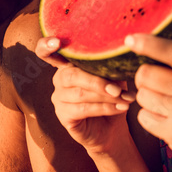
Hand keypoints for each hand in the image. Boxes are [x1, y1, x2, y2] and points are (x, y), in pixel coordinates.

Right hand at [35, 37, 131, 154]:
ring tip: (126, 99)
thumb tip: (120, 56)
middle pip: (71, 75)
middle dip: (97, 82)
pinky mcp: (63, 116)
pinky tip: (120, 108)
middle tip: (118, 89)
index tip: (56, 42)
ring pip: (80, 94)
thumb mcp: (114, 79)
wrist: (112, 129)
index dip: (46, 45)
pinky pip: (83, 109)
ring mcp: (59, 98)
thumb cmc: (112, 98)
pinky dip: (105, 108)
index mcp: (69, 65)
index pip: (47, 52)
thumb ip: (111, 67)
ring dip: (106, 97)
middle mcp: (59, 79)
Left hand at [127, 34, 171, 171]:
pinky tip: (166, 120)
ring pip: (142, 96)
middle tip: (156, 84)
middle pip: (146, 74)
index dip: (150, 43)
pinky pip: (143, 117)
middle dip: (143, 78)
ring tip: (166, 105)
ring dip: (147, 99)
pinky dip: (149, 118)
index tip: (130, 39)